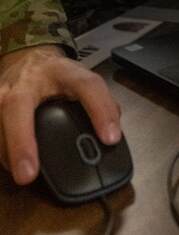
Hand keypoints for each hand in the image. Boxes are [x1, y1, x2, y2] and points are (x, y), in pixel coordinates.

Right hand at [0, 45, 121, 184]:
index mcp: (63, 72)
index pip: (86, 85)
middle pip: (18, 106)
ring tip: (23, 176)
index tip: (110, 139)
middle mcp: (27, 81)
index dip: (100, 110)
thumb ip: (99, 102)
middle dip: (22, 142)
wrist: (28, 59)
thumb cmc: (56, 75)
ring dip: (9, 152)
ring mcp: (2, 92)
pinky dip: (2, 151)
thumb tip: (112, 133)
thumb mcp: (81, 79)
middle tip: (29, 174)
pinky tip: (11, 165)